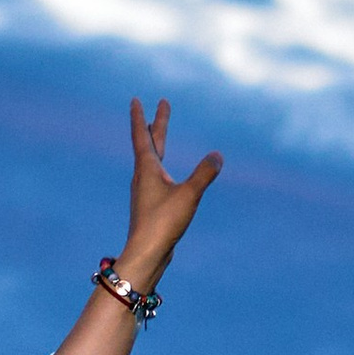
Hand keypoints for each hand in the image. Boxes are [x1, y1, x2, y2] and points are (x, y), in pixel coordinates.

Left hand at [112, 95, 222, 291]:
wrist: (146, 254)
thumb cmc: (163, 223)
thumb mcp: (188, 195)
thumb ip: (204, 174)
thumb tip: (218, 155)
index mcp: (147, 170)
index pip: (142, 136)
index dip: (140, 117)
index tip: (135, 100)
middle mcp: (142, 177)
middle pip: (149, 144)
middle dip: (155, 124)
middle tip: (161, 105)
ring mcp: (145, 192)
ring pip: (151, 160)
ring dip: (155, 143)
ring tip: (158, 134)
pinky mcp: (149, 205)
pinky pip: (155, 177)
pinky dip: (159, 165)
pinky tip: (164, 174)